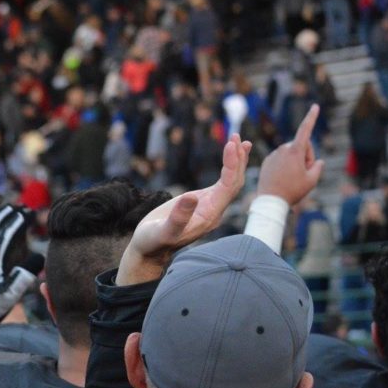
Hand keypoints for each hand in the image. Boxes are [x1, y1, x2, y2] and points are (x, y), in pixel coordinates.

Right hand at [117, 134, 251, 284]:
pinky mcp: (202, 202)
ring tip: (238, 140)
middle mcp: (214, 211)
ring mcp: (210, 207)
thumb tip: (192, 196)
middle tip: (235, 137)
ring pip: (231, 182)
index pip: (228, 187)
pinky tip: (230, 156)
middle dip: (237, 160)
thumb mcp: (162, 231)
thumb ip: (178, 218)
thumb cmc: (153, 242)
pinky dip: (228, 168)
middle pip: (234, 183)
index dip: (232, 166)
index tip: (230, 145)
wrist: (149, 250)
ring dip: (236, 161)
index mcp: (208, 216)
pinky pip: (221, 183)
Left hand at [256, 104, 323, 205]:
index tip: (315, 106)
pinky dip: (285, 166)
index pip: (305, 130)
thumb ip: (318, 167)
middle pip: (301, 146)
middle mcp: (282, 149)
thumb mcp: (312, 180)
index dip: (311, 118)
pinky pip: (281, 159)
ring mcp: (273, 155)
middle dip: (306, 156)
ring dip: (295, 162)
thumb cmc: (293, 191)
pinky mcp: (267, 161)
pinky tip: (282, 178)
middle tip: (304, 173)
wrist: (270, 200)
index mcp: (294, 151)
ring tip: (292, 178)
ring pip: (291, 154)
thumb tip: (318, 161)